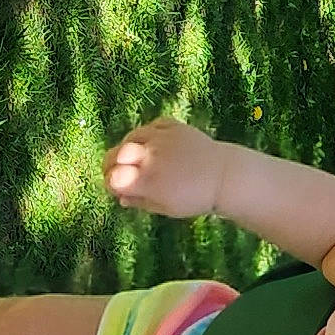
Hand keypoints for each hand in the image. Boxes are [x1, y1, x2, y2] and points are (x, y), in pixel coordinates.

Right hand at [102, 118, 231, 218]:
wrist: (224, 176)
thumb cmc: (195, 199)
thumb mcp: (166, 208)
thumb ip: (140, 202)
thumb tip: (121, 197)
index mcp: (147, 182)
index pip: (113, 178)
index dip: (110, 184)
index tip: (115, 188)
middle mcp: (150, 157)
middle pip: (115, 155)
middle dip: (111, 164)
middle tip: (116, 172)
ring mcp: (161, 138)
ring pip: (131, 137)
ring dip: (127, 148)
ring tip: (135, 158)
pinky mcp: (173, 126)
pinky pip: (151, 126)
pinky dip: (147, 134)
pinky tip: (151, 144)